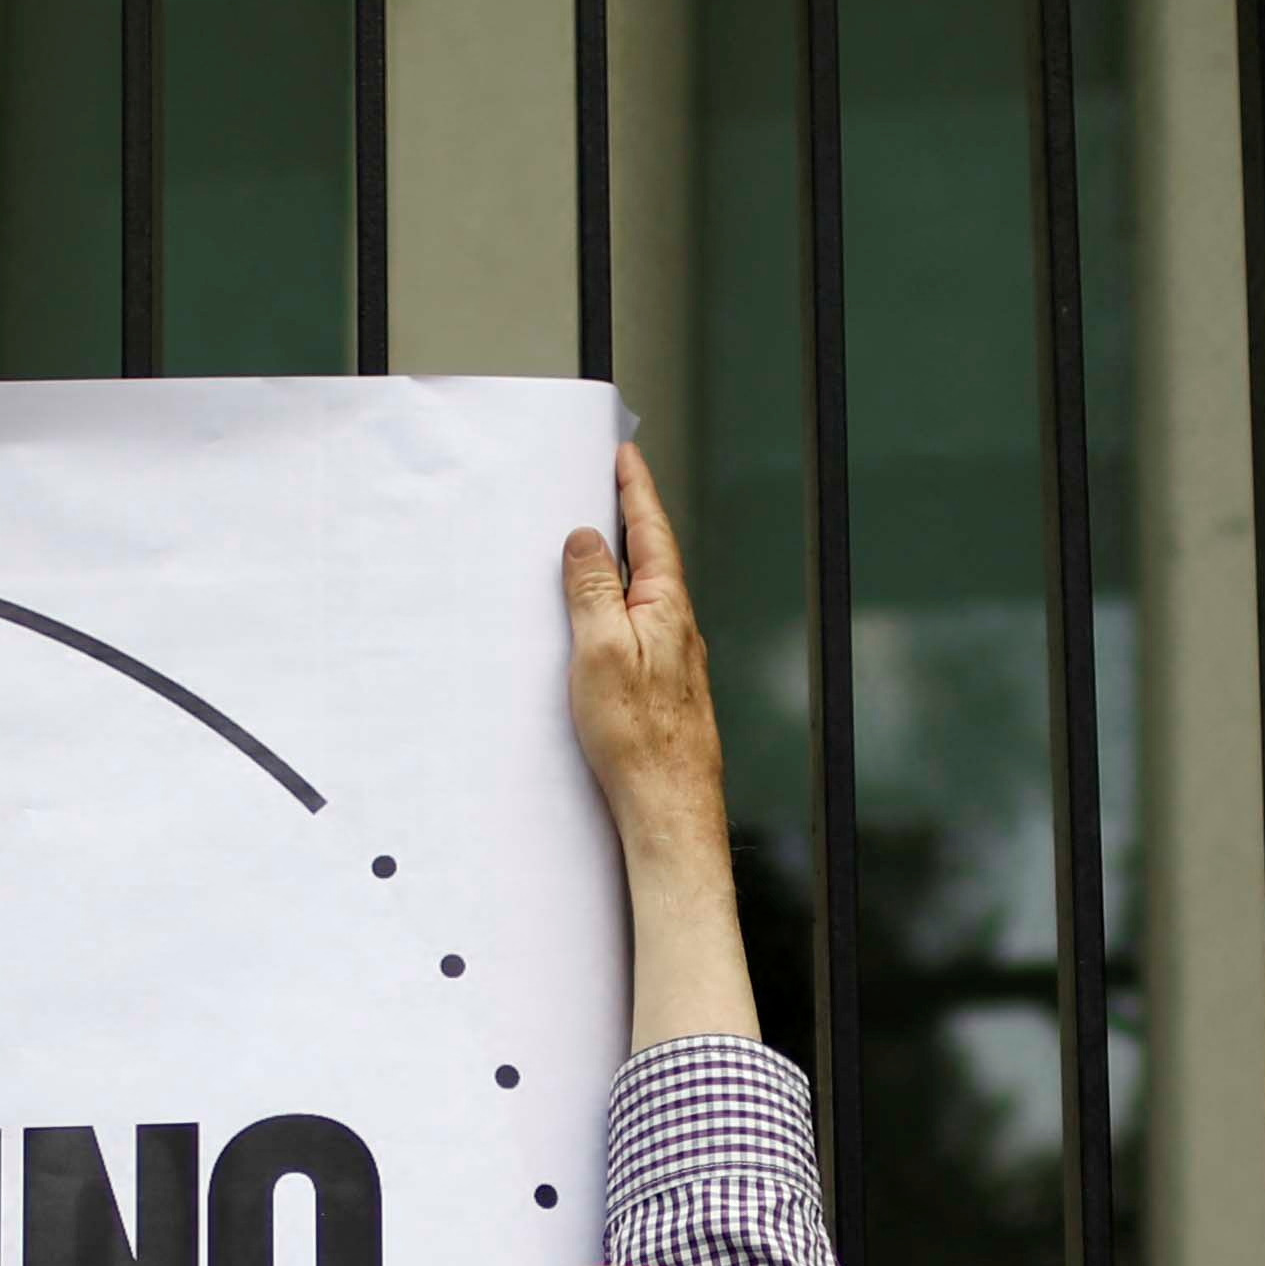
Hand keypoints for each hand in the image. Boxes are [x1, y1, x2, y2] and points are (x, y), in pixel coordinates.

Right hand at [563, 441, 758, 1050]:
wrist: (670, 810)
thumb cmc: (638, 740)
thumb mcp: (601, 652)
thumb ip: (593, 591)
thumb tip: (586, 541)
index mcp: (666, 607)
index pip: (651, 531)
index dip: (635, 491)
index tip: (624, 456)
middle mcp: (678, 628)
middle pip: (651, 558)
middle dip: (629, 519)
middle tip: (608, 483)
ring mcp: (674, 660)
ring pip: (644, 596)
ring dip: (622, 565)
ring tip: (596, 541)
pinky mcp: (663, 690)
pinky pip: (637, 631)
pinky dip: (619, 608)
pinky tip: (601, 621)